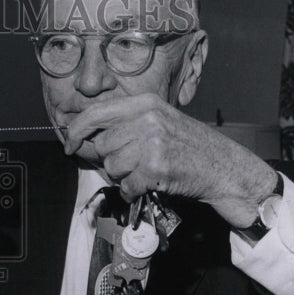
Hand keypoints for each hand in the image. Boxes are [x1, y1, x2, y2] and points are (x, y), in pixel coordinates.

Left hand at [64, 92, 277, 227]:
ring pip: (112, 166)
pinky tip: (148, 185)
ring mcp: (152, 143)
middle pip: (102, 145)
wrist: (224, 168)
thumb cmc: (189, 146)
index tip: (69, 143)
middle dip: (110, 160)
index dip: (76, 130)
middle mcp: (148, 119)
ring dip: (123, 176)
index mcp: (145, 103)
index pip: (96, 113)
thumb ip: (126, 123)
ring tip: (145, 172)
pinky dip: (133, 191)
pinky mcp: (156, 169)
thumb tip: (85, 138)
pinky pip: (126, 186)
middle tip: (132, 163)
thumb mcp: (160, 121)